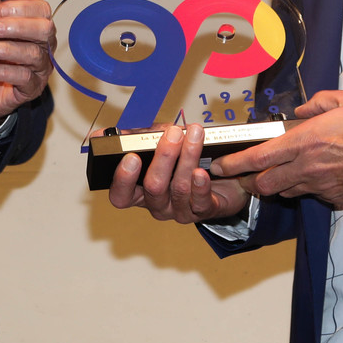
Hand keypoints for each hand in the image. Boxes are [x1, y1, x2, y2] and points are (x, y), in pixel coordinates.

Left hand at [0, 0, 53, 124]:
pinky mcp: (32, 88)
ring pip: (33, 54)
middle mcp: (43, 45)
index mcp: (33, 24)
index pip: (41, 9)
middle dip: (18, 27)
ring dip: (3, 50)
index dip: (21, 7)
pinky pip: (24, 78)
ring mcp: (40, 67)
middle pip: (45, 29)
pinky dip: (1, 72)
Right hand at [107, 123, 250, 223]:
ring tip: (195, 135)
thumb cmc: (181, 160)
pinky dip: (200, 186)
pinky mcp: (202, 211)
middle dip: (164, 157)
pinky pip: (200, 202)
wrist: (220, 179)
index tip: (131, 157)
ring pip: (179, 188)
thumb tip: (124, 132)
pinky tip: (201, 172)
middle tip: (173, 134)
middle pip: (154, 187)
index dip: (123, 179)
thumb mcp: (159, 145)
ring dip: (188, 158)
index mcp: (140, 191)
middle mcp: (157, 204)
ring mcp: (179, 210)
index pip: (122, 195)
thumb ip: (142, 138)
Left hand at [209, 88, 342, 209]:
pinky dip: (311, 188)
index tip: (220, 166)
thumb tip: (303, 110)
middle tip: (243, 176)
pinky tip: (320, 176)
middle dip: (249, 181)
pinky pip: (316, 195)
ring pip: (288, 192)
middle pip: (266, 183)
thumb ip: (319, 103)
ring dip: (279, 185)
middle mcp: (311, 168)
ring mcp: (325, 187)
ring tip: (278, 174)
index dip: (234, 164)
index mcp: (308, 140)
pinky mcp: (340, 199)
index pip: (259, 157)